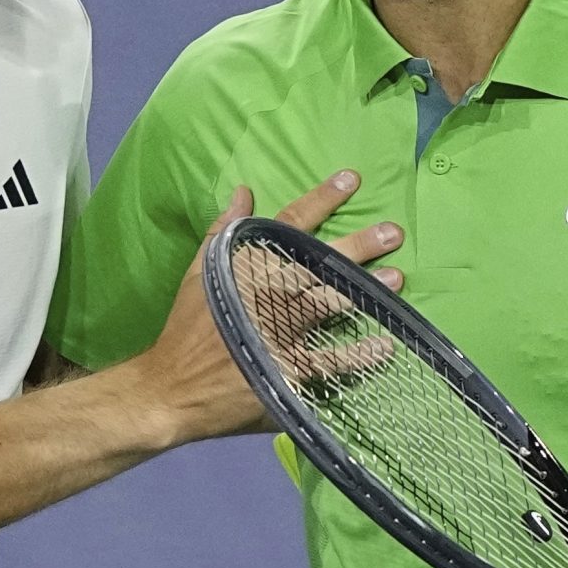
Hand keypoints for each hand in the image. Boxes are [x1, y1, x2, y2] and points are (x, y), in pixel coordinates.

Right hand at [127, 170, 402, 442]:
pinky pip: (328, 362)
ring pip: (328, 304)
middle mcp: (266, 294)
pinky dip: (357, 356)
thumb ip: (223, 230)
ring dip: (364, 291)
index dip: (321, 199)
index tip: (351, 180)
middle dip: (358, 246)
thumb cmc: (186, 328)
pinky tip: (384, 346)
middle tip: (393, 232)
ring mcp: (278, 333)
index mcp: (247, 266)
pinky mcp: (286, 371)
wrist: (171, 388)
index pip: (289, 223)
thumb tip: (243, 191)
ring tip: (396, 278)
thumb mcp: (199, 270)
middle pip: (319, 263)